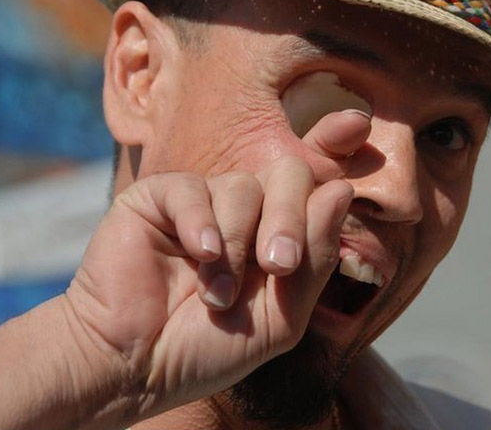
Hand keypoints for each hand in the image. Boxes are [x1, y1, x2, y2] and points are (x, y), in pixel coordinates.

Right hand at [63, 109, 370, 422]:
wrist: (133, 367)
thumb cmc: (206, 348)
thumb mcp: (280, 318)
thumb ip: (314, 258)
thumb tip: (341, 191)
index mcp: (277, 235)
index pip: (314, 182)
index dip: (334, 147)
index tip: (356, 123)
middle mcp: (246, 211)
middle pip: (289, 173)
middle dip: (290, 218)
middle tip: (278, 265)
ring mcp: (203, 201)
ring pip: (243, 185)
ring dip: (237, 244)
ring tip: (218, 295)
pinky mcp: (159, 198)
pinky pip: (192, 189)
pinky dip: (202, 223)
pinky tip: (202, 256)